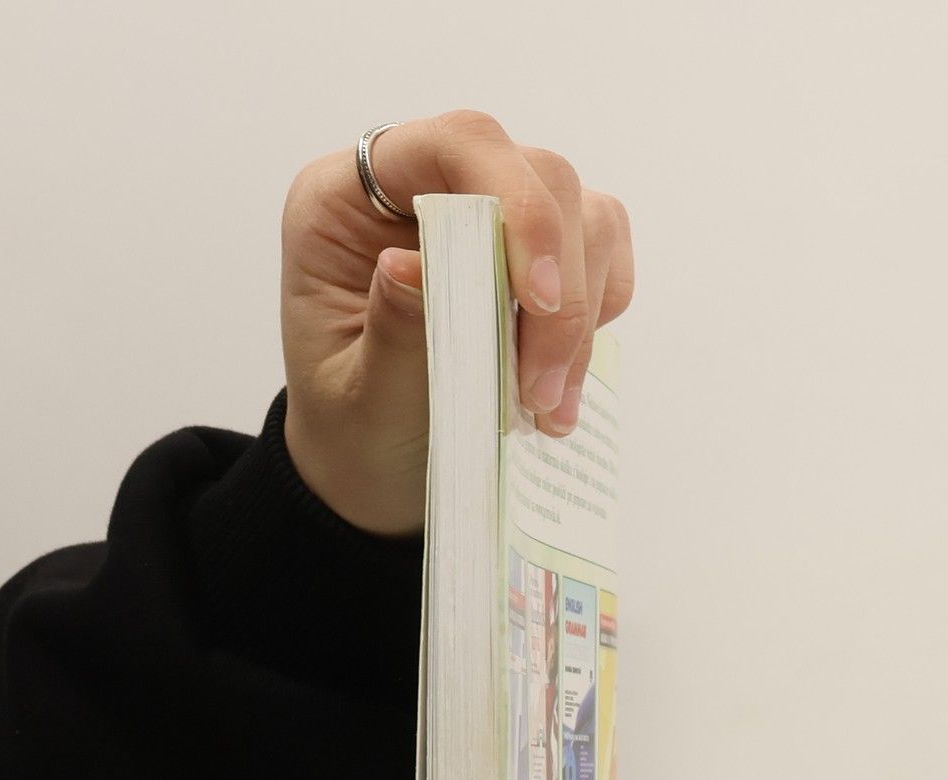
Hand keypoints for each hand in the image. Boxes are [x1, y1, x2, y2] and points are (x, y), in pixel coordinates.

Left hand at [278, 110, 634, 535]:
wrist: (369, 467)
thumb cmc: (352, 430)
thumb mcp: (358, 399)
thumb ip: (390, 332)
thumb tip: (412, 266)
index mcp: (346, 200)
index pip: (456, 145)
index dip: (515, 205)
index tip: (536, 300)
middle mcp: (420, 185)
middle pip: (538, 176)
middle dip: (558, 287)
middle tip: (541, 391)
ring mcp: (484, 212)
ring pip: (583, 215)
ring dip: (579, 315)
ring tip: (548, 405)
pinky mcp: (532, 252)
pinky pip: (601, 250)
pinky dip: (595, 318)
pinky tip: (561, 382)